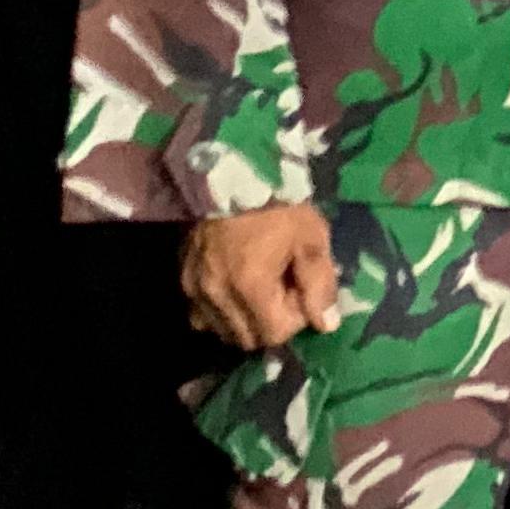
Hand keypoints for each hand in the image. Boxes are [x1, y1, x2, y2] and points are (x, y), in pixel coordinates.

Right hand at [181, 204, 340, 349]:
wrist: (236, 169)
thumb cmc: (279, 203)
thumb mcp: (312, 238)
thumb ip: (320, 285)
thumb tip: (326, 325)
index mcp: (250, 286)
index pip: (275, 334)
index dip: (296, 318)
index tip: (302, 288)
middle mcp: (216, 295)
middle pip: (248, 339)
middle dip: (271, 323)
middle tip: (283, 288)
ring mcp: (195, 289)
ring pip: (222, 331)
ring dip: (245, 321)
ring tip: (260, 288)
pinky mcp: (183, 278)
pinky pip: (200, 315)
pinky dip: (219, 312)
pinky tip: (234, 288)